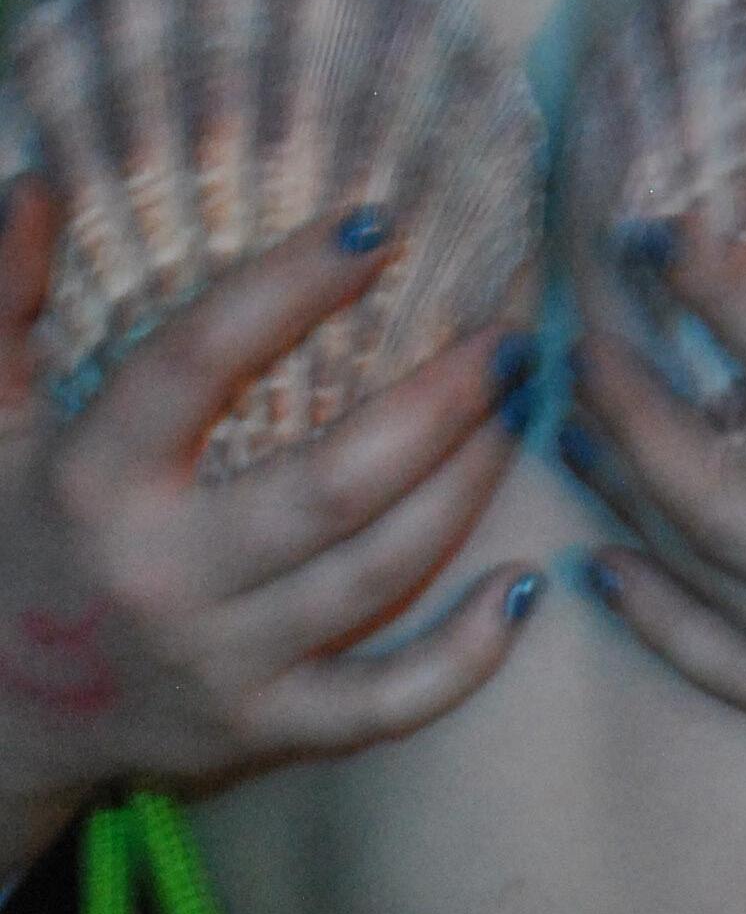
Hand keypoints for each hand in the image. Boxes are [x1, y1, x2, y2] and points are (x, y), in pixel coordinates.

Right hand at [0, 177, 542, 806]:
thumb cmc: (10, 532)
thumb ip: (4, 295)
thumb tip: (34, 183)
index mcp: (97, 478)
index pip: (198, 364)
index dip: (288, 289)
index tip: (377, 224)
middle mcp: (165, 575)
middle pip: (328, 488)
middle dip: (438, 406)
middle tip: (512, 333)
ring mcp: (223, 663)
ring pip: (376, 577)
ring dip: (467, 488)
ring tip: (522, 407)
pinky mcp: (263, 730)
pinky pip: (383, 705)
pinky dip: (464, 658)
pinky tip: (525, 587)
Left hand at [559, 213, 745, 740]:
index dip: (724, 298)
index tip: (657, 235)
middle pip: (722, 501)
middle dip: (638, 418)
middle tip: (584, 341)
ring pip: (717, 585)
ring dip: (629, 503)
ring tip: (571, 425)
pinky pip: (743, 677)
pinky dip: (665, 622)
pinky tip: (601, 565)